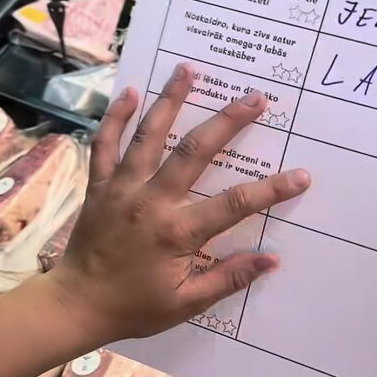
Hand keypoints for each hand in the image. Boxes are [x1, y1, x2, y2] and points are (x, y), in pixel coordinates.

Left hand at [46, 63, 310, 344]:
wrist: (76, 304)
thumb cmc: (134, 306)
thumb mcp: (185, 304)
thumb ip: (228, 279)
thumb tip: (272, 259)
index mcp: (176, 232)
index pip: (235, 205)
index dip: (272, 190)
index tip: (301, 175)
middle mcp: (151, 201)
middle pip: (195, 152)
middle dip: (228, 121)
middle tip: (255, 97)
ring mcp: (122, 187)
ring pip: (149, 136)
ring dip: (170, 101)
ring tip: (188, 70)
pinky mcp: (100, 184)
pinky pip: (105, 144)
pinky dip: (116, 117)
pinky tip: (129, 92)